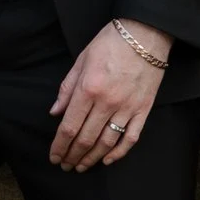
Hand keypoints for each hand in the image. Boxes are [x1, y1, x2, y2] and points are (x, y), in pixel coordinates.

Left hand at [49, 18, 169, 173]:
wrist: (146, 34)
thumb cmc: (110, 42)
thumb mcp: (82, 59)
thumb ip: (67, 88)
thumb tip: (55, 113)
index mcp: (88, 88)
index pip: (69, 127)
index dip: (59, 146)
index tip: (54, 157)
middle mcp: (107, 102)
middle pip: (86, 138)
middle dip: (72, 156)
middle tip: (65, 165)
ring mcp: (127, 108)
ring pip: (107, 143)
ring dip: (91, 158)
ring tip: (81, 166)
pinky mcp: (143, 110)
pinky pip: (131, 138)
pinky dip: (118, 153)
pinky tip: (107, 160)